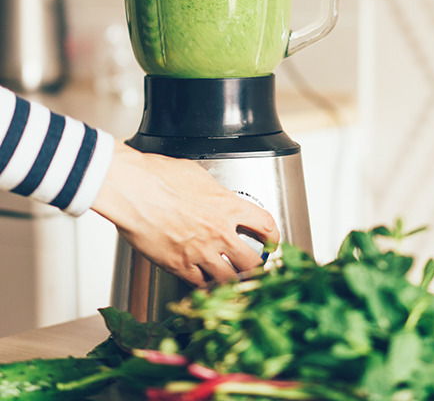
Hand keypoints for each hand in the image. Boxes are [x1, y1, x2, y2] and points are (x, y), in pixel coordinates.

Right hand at [91, 141, 278, 287]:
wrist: (133, 189)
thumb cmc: (160, 176)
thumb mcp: (199, 176)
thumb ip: (216, 193)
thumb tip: (219, 197)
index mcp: (228, 206)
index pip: (266, 226)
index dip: (273, 238)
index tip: (272, 243)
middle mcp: (219, 231)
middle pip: (252, 262)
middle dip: (256, 268)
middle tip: (254, 269)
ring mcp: (200, 251)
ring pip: (228, 280)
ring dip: (232, 281)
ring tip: (232, 280)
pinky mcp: (178, 265)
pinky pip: (200, 285)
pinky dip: (205, 286)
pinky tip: (205, 282)